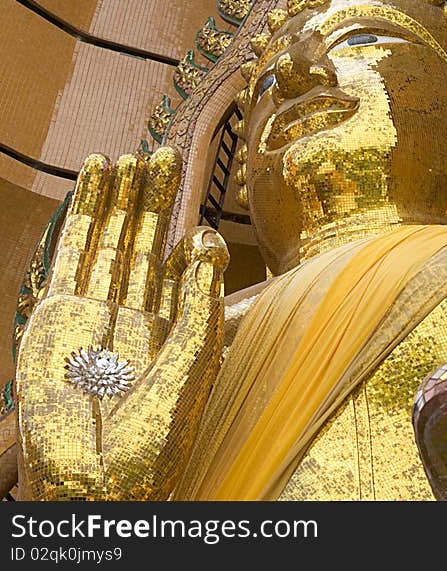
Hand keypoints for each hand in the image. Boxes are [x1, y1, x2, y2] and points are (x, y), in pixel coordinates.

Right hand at [15, 147, 228, 499]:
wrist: (101, 474)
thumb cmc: (157, 429)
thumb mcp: (195, 357)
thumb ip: (202, 298)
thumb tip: (207, 240)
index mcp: (170, 325)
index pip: (175, 260)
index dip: (178, 219)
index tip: (189, 184)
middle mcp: (132, 313)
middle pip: (141, 241)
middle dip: (149, 199)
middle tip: (160, 152)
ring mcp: (93, 310)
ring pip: (106, 239)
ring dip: (115, 197)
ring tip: (125, 156)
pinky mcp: (58, 313)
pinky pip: (72, 252)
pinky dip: (81, 214)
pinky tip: (93, 179)